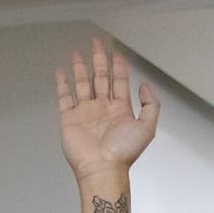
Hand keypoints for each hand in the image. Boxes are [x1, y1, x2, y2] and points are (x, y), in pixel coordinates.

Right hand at [55, 39, 159, 184]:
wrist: (102, 168)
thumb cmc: (123, 153)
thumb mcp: (148, 127)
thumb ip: (151, 104)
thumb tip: (145, 86)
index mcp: (120, 110)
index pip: (119, 81)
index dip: (118, 66)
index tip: (116, 52)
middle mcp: (103, 109)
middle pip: (101, 77)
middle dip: (100, 59)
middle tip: (97, 43)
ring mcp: (85, 112)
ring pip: (83, 83)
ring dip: (81, 67)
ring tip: (79, 53)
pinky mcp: (70, 118)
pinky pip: (65, 96)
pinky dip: (62, 83)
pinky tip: (62, 72)